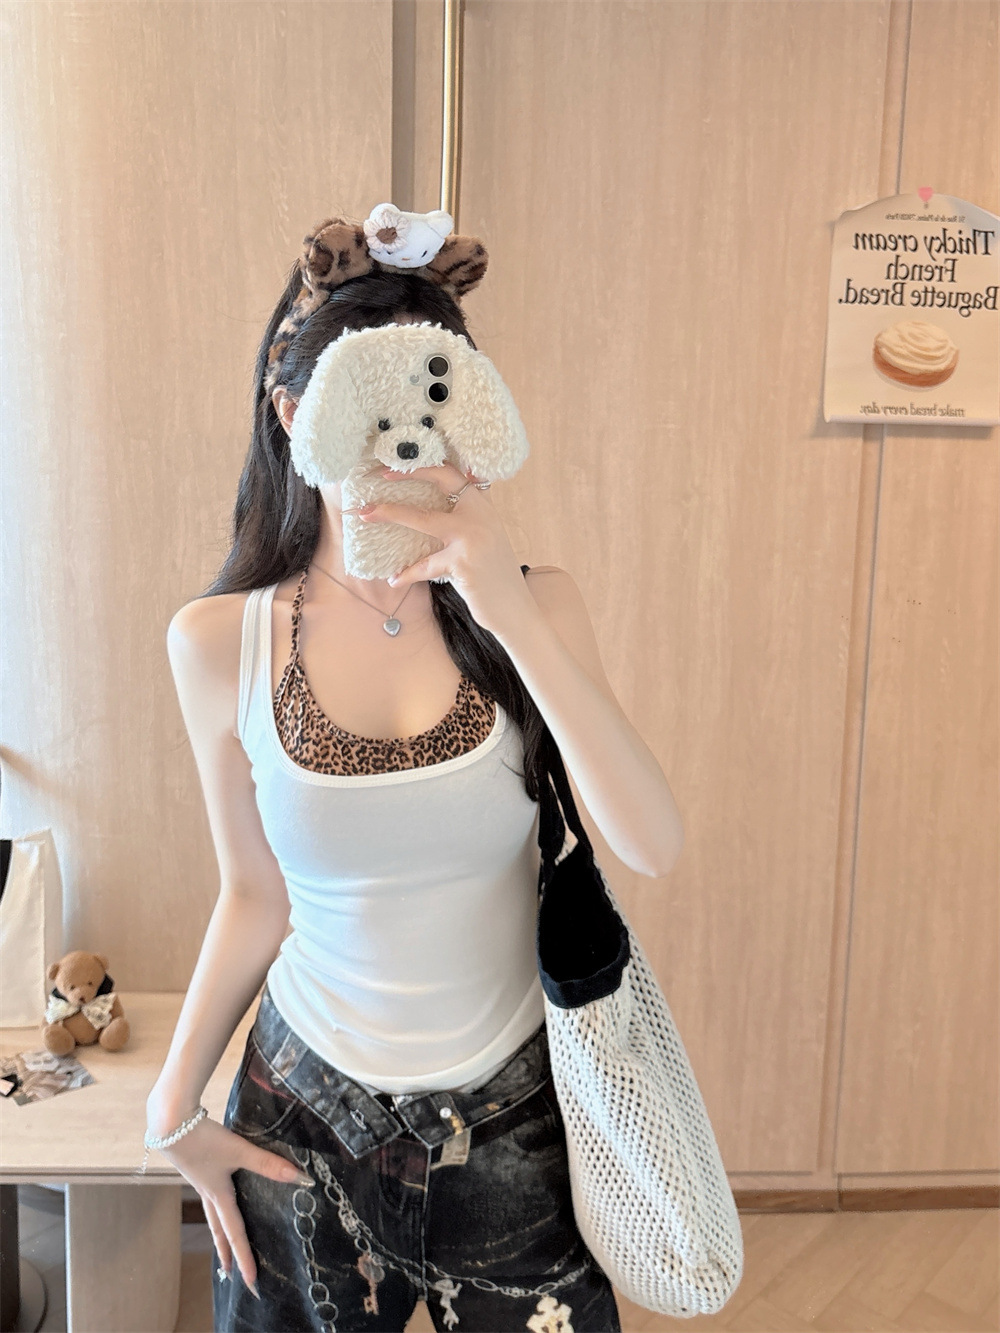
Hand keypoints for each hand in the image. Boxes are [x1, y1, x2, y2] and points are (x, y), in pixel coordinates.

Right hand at [151, 1114, 314, 1296]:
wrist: (170, 1122)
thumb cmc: (204, 1140)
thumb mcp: (238, 1151)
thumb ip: (267, 1164)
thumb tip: (299, 1179)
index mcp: (218, 1195)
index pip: (235, 1232)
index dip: (244, 1257)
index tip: (251, 1281)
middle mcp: (208, 1192)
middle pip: (218, 1229)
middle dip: (226, 1251)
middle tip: (230, 1273)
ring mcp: (199, 1179)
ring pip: (211, 1212)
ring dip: (218, 1230)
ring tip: (221, 1242)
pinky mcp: (195, 1165)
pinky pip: (208, 1193)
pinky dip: (214, 1204)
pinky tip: (215, 1192)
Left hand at [346, 460, 535, 637]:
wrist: (515, 609)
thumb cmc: (494, 578)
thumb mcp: (486, 541)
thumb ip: (467, 521)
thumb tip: (434, 512)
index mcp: (484, 508)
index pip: (455, 473)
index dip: (426, 465)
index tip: (399, 465)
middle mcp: (481, 516)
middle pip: (440, 481)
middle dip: (405, 475)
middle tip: (378, 475)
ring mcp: (472, 538)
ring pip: (423, 520)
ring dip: (390, 514)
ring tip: (365, 514)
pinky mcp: (462, 563)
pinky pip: (424, 565)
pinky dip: (407, 573)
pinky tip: (394, 580)